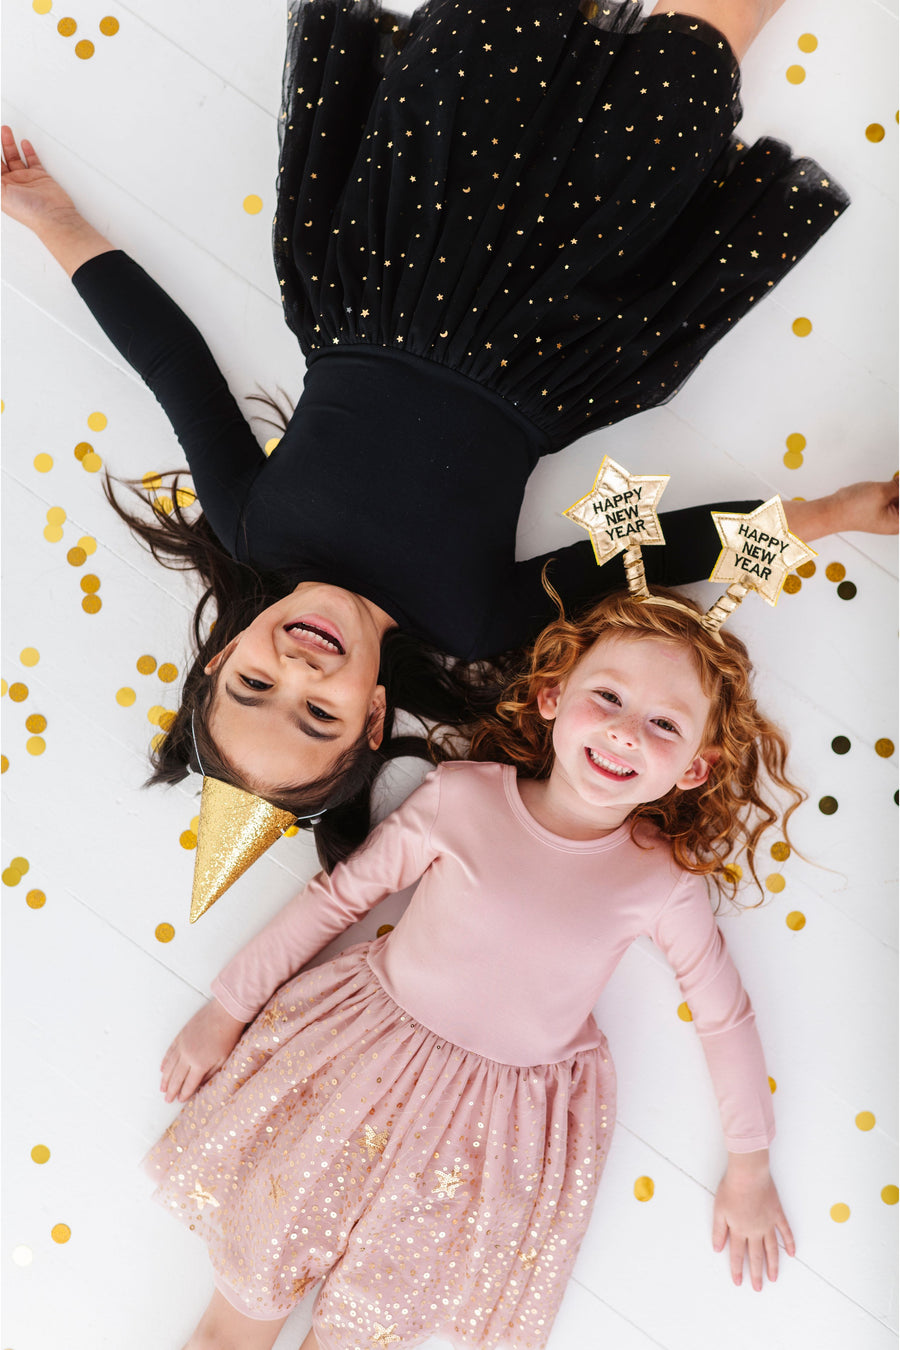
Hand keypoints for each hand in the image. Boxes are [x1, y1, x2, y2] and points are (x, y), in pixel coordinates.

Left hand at [1, 126, 79, 232]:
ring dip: (9, 143)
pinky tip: (23, 142)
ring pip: (14, 156)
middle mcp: (12, 183)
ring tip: (6, 131)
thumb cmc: (29, 211)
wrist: (53, 215)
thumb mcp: (1, 192)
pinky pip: (32, 160)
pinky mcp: (40, 176)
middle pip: (0, 160)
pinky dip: (28, 150)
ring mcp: (26, 179)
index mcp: (1, 188)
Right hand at [160, 998, 245, 1103]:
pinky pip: (169, 1052)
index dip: (184, 1094)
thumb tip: (201, 1085)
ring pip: (169, 1066)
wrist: (224, 1013)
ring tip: (162, 1088)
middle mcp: (187, 1056)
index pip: (189, 1084)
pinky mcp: (181, 1036)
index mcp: (200, 1064)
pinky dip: (165, 1061)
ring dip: (165, 1078)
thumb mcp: (224, 1059)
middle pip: (176, 1077)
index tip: (180, 1100)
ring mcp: (182, 1045)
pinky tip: (162, 1068)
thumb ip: (211, 1074)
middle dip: (171, 1090)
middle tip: (166, 1099)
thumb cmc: (228, 1035)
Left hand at [712, 1151, 794, 1290]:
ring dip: (773, 1265)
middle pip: (756, 1256)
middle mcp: (755, 1231)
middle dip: (756, 1274)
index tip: (739, 1282)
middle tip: (758, 1288)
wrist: (749, 1174)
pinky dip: (789, 1243)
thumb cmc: (732, 1189)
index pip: (738, 1255)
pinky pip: (785, 1232)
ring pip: (772, 1249)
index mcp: (739, 1230)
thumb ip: (719, 1231)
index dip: (737, 1270)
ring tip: (773, 1278)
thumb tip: (717, 1249)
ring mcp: (768, 1224)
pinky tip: (791, 1253)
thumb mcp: (719, 1210)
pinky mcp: (777, 1214)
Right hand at [825, 479, 898, 535]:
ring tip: (894, 482)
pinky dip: (894, 488)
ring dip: (898, 489)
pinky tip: (894, 482)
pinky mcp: (880, 508)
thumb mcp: (882, 492)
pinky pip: (893, 497)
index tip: (899, 484)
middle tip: (897, 482)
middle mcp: (895, 521)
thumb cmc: (851, 509)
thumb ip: (899, 485)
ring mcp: (887, 515)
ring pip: (899, 498)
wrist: (833, 510)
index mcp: (898, 523)